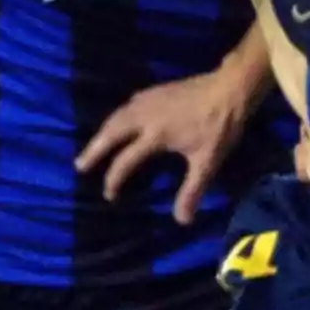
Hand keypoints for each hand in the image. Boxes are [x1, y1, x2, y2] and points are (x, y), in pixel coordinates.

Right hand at [75, 67, 252, 225]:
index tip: (109, 195)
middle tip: (79, 165)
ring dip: (102, 132)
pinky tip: (118, 120)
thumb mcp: (207, 162)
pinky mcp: (155, 91)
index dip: (114, 179)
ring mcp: (148, 100)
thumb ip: (192, 191)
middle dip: (94, 150)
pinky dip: (116, 117)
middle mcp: (144, 116)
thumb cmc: (219, 126)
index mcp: (155, 135)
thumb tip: (182, 220)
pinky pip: (126, 106)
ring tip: (94, 146)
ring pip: (116, 116)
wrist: (230, 89)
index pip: (125, 160)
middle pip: (111, 133)